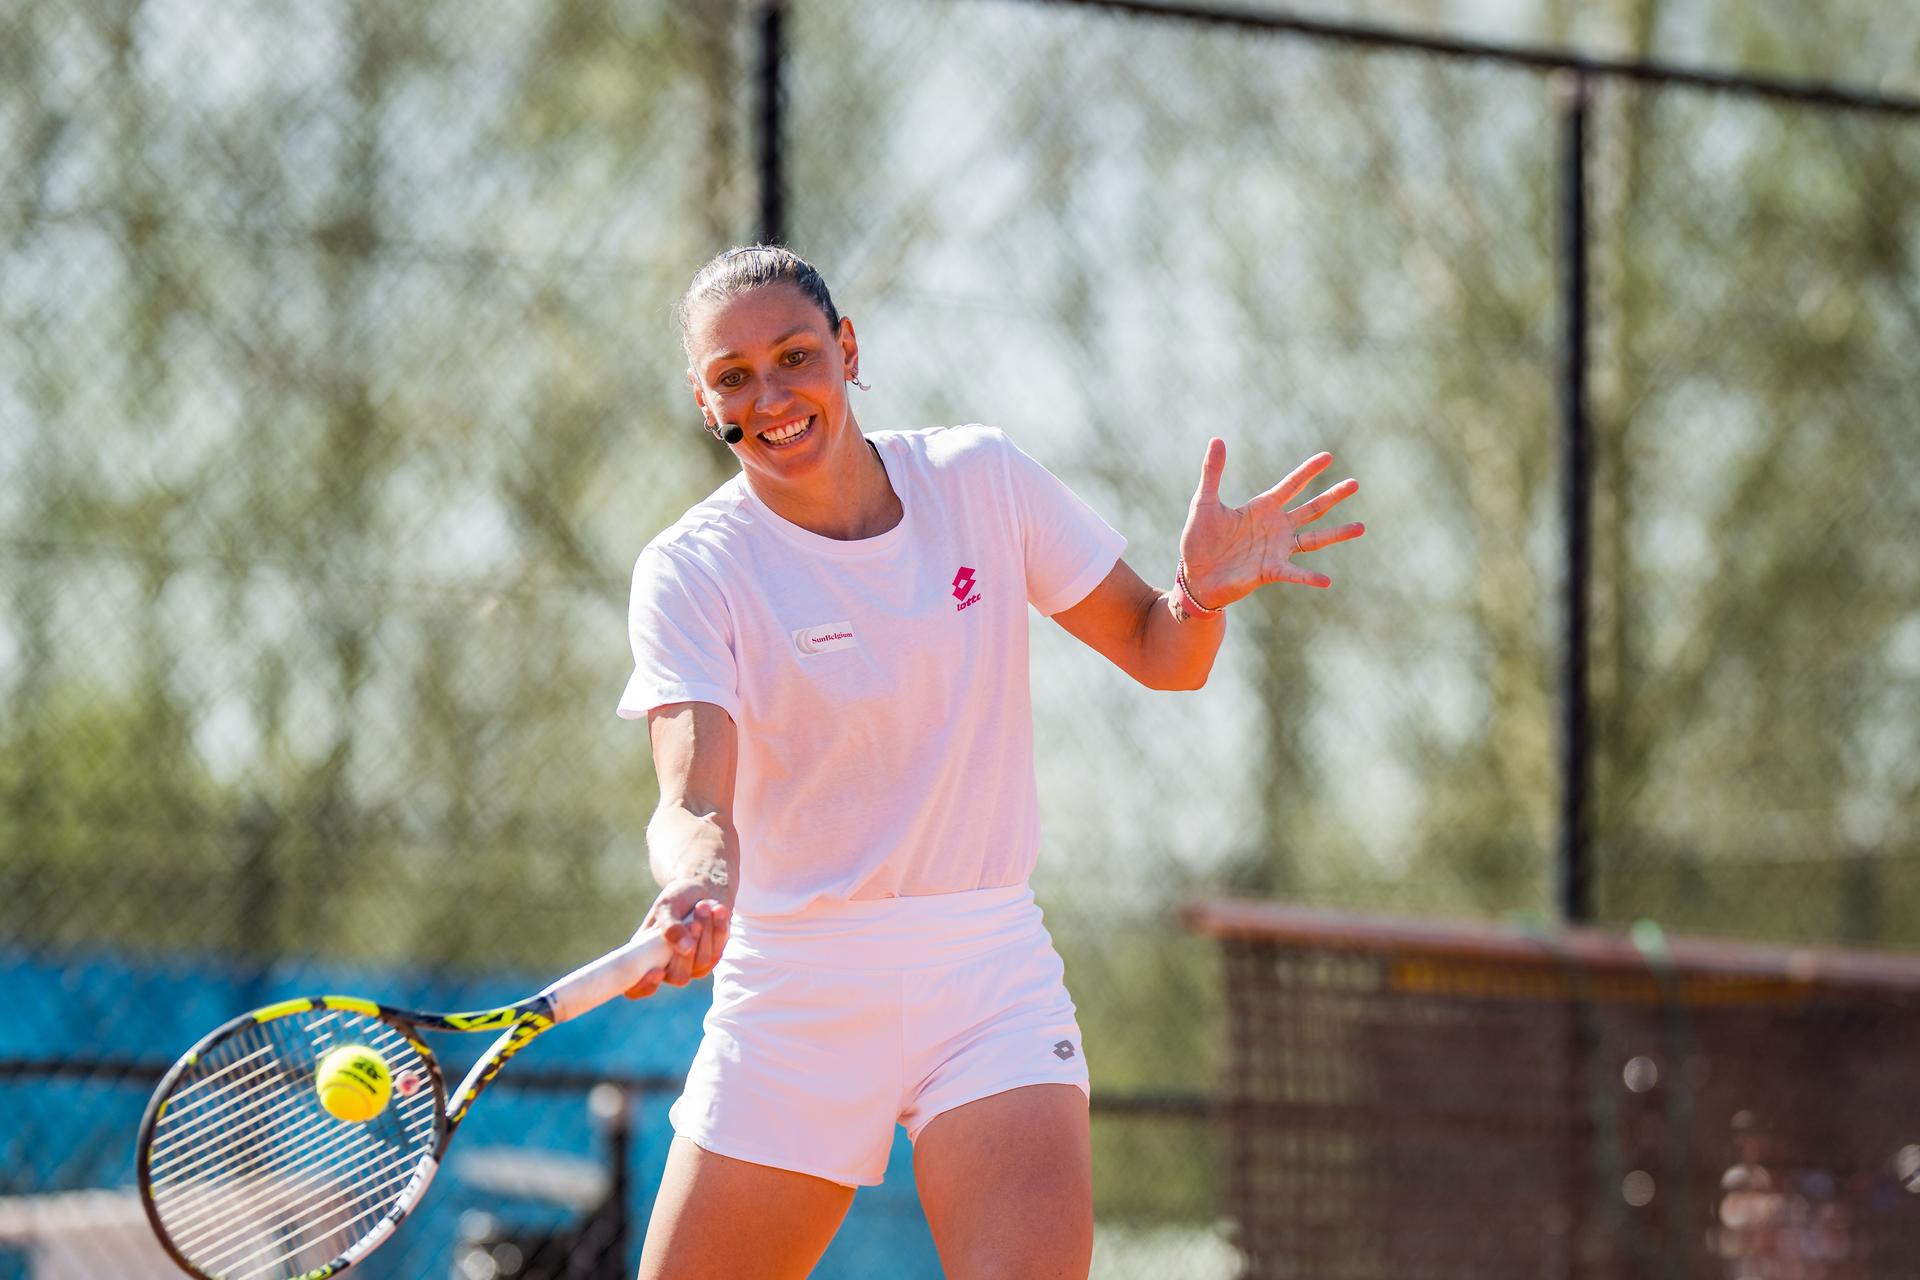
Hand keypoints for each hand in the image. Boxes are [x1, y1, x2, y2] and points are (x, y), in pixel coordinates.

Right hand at [621, 878, 732, 999]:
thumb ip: (670, 926)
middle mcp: (666, 966)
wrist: (703, 888)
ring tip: (703, 905)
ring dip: (705, 932)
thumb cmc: (678, 897)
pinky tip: (717, 911)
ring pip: (701, 963)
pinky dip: (719, 930)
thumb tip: (685, 949)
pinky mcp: (711, 958)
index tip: (657, 971)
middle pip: (678, 977)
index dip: (643, 986)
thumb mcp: (667, 905)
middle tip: (693, 923)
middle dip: (687, 952)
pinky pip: (717, 953)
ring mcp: (690, 966)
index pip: (635, 988)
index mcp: (643, 956)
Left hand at [1179, 440, 1363, 606]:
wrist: (1195, 575)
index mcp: (1262, 508)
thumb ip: (1212, 472)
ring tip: (1361, 527)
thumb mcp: (1205, 502)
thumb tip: (1217, 439)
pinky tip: (1326, 580)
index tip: (1328, 456)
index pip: (1291, 485)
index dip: (1308, 471)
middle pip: (1311, 509)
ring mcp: (1277, 549)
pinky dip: (1309, 577)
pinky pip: (1294, 573)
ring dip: (1337, 534)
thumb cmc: (1199, 539)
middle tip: (1355, 483)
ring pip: (1314, 539)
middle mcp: (1276, 527)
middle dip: (1333, 496)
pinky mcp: (1270, 571)